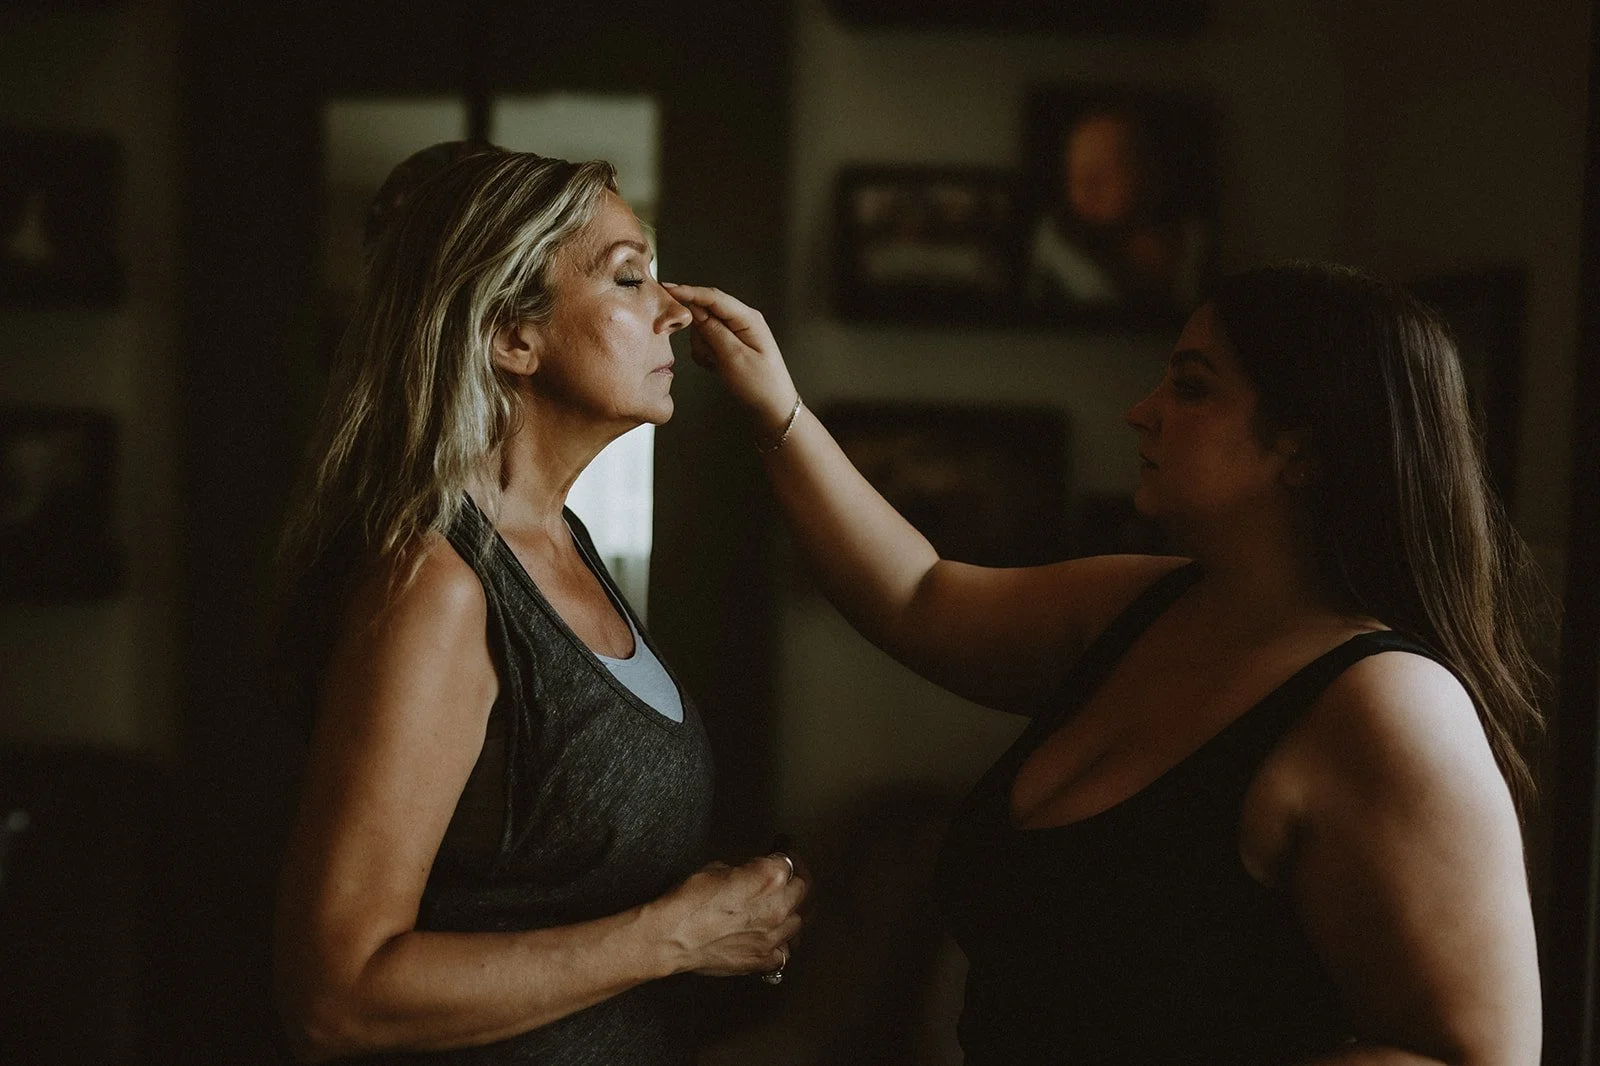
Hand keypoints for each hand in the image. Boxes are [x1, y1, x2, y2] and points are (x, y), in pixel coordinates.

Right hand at [653, 853, 806, 976]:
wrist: (671, 937)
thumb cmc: (687, 902)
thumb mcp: (716, 868)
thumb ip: (744, 870)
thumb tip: (749, 874)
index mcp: (769, 878)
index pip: (789, 861)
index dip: (783, 855)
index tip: (781, 853)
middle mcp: (777, 907)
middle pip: (802, 889)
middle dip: (794, 881)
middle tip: (788, 877)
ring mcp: (772, 936)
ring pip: (798, 921)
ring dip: (792, 912)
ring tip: (784, 907)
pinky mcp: (762, 959)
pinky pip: (784, 952)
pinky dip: (781, 943)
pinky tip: (775, 938)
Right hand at [660, 283, 798, 441]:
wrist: (773, 407)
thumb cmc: (760, 384)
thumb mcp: (734, 357)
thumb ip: (713, 330)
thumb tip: (694, 309)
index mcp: (748, 318)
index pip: (714, 297)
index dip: (689, 292)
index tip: (667, 289)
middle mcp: (742, 321)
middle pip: (706, 311)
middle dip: (698, 331)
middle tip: (707, 354)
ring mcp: (735, 332)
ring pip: (703, 328)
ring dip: (702, 346)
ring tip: (715, 364)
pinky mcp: (729, 344)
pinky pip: (706, 341)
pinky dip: (705, 353)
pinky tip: (715, 366)